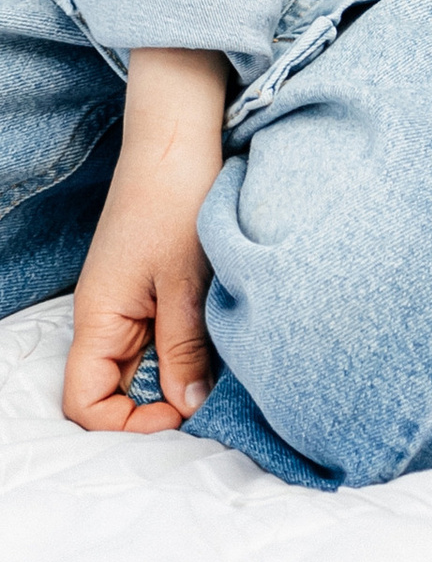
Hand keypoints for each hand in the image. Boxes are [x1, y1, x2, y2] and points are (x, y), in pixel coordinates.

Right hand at [64, 49, 228, 433]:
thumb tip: (188, 407)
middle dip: (153, 408)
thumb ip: (184, 348)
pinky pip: (156, 338)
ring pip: (138, 367)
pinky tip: (215, 345)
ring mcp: (127, 302)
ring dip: (172, 378)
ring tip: (217, 377)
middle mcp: (106, 318)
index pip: (85, 404)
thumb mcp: (186, 282)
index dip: (127, 424)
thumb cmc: (176, 199)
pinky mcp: (151, 287)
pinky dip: (182, 349)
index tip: (179, 414)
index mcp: (100, 320)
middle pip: (111, 392)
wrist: (180, 137)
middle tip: (205, 405)